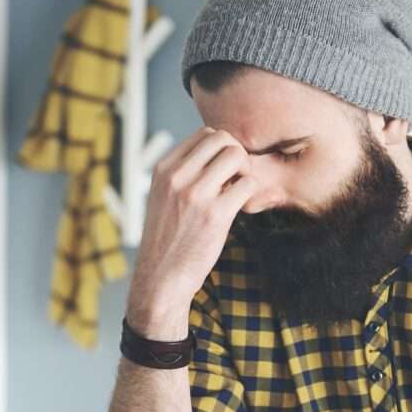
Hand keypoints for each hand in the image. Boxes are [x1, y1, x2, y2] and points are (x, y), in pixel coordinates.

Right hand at [126, 128, 256, 338]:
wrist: (161, 277)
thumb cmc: (167, 238)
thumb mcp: (163, 198)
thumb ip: (182, 174)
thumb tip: (215, 154)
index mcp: (164, 169)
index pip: (204, 135)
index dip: (221, 149)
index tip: (223, 171)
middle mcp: (178, 177)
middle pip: (223, 139)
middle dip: (236, 155)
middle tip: (236, 179)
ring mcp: (196, 194)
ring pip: (237, 156)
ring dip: (245, 172)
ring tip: (237, 192)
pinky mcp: (216, 215)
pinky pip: (248, 185)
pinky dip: (250, 193)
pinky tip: (240, 207)